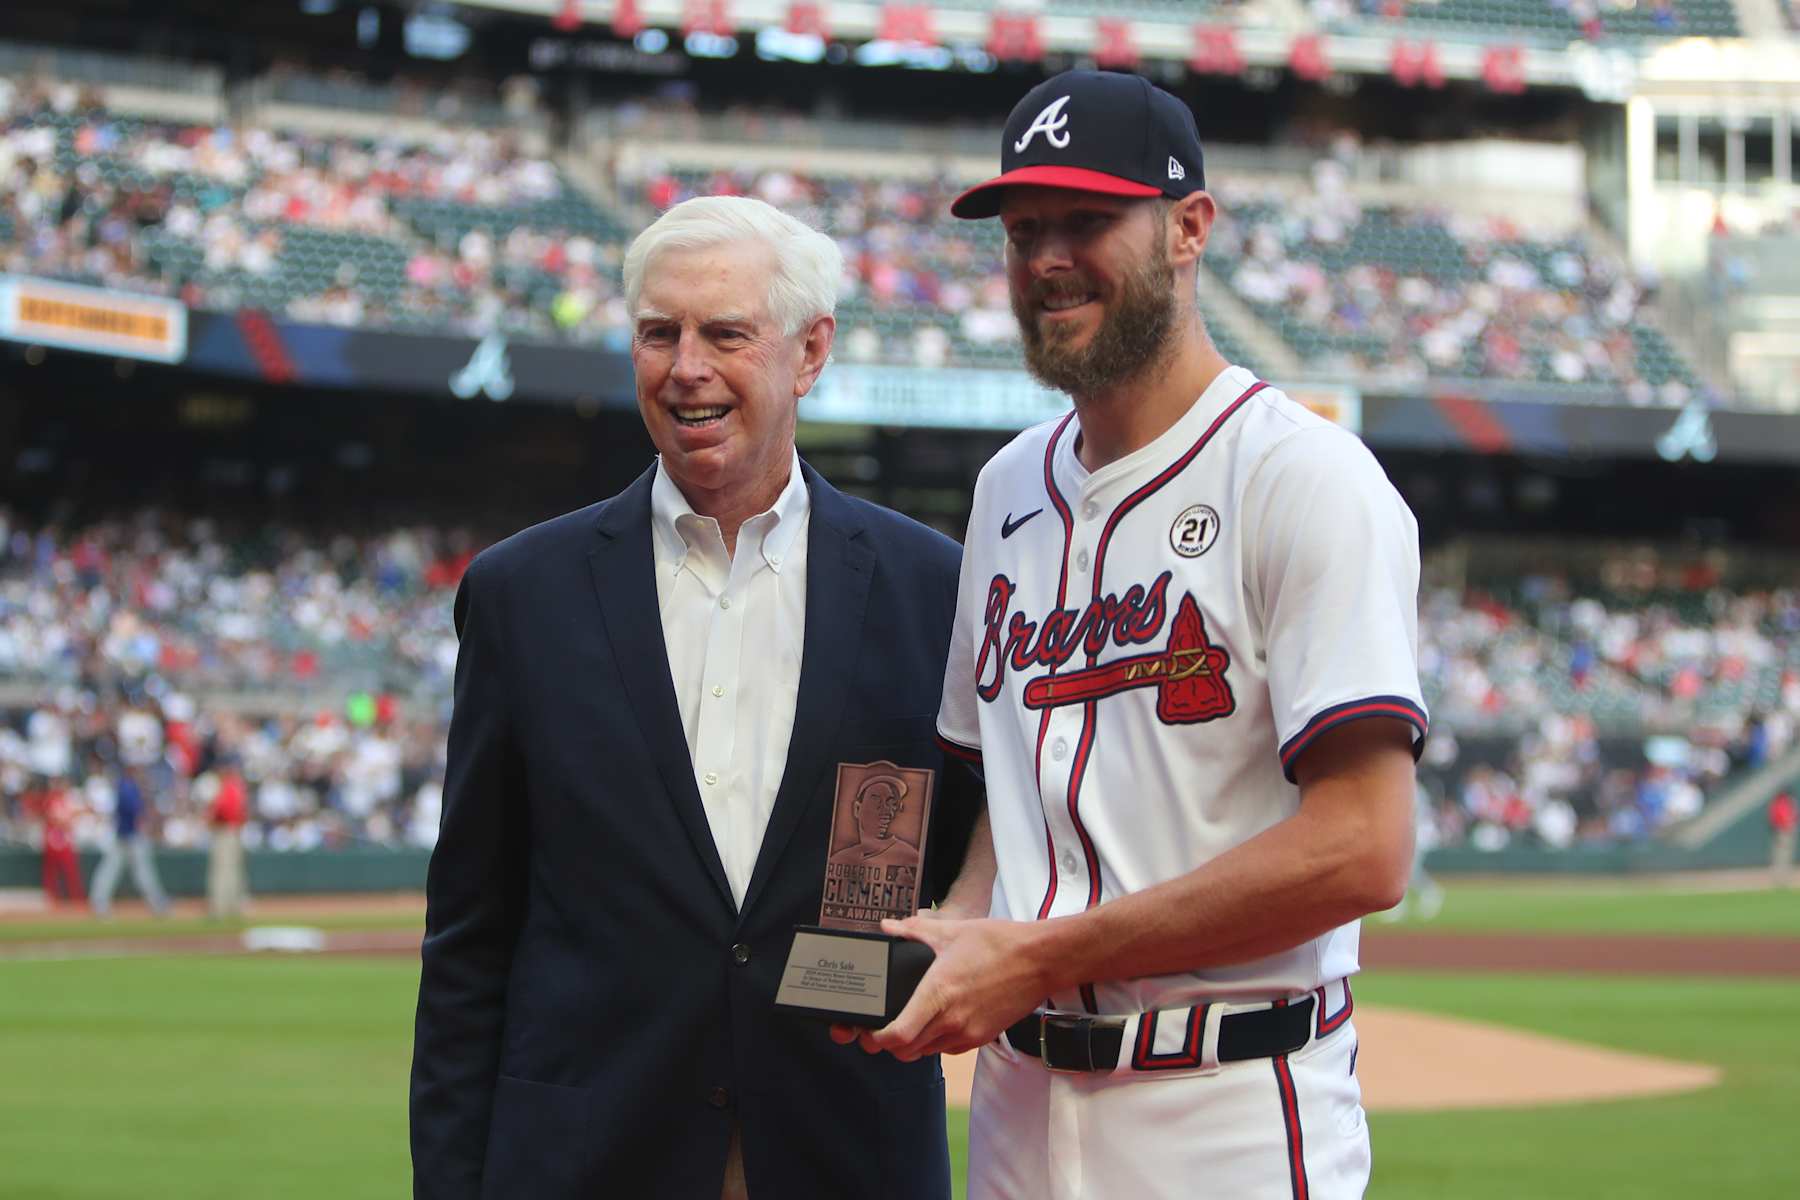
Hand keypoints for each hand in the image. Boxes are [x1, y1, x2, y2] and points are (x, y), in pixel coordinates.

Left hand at [829, 914, 1048, 1060]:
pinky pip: (948, 1049)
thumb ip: (914, 931)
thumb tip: (887, 927)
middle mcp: (951, 1020)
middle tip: (882, 1027)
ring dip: (912, 1044)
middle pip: (906, 1052)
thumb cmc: (998, 942)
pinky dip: (935, 1041)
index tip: (869, 1031)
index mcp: (938, 994)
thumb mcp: (952, 930)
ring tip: (907, 1022)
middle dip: (888, 1044)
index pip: (898, 1036)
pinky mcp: (982, 1037)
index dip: (877, 1040)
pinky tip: (937, 1020)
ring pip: (926, 1053)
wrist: (1040, 959)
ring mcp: (968, 1032)